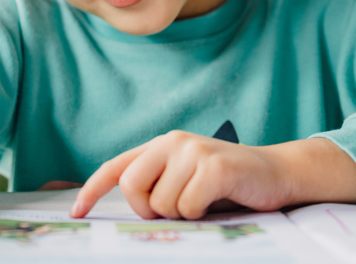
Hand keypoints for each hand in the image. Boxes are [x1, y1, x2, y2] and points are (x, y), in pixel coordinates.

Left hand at [70, 131, 355, 219]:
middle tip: (179, 209)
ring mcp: (194, 150)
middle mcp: (173, 142)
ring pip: (162, 204)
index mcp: (161, 146)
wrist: (279, 175)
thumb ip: (159, 188)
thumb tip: (132, 214)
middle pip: (132, 187)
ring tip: (207, 202)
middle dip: (150, 209)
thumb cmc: (229, 187)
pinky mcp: (215, 166)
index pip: (116, 167)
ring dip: (183, 214)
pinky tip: (219, 201)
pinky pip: (189, 207)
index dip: (91, 190)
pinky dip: (202, 214)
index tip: (76, 213)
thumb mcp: (187, 182)